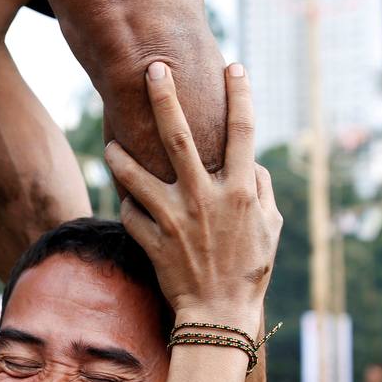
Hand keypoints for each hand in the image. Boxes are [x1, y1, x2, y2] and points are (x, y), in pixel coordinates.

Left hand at [104, 61, 281, 326]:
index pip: (243, 131)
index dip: (240, 95)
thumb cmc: (249, 271)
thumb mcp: (271, 228)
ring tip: (110, 141)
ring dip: (120, 153)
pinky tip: (128, 202)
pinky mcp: (152, 240)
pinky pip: (131, 212)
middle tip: (151, 66)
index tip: (234, 66)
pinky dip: (128, 205)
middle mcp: (205, 198)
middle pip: (179, 136)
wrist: (218, 315)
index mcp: (240, 191)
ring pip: (136, 173)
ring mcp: (175, 219)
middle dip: (165, 97)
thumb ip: (263, 190)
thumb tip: (255, 163)